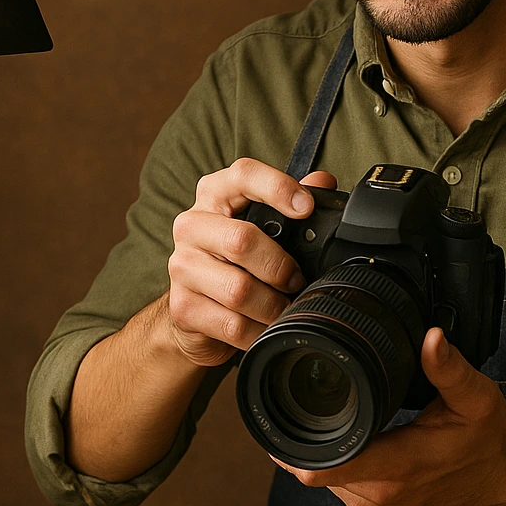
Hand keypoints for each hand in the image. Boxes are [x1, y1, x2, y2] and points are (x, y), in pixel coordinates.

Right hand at [167, 160, 336, 367]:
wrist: (197, 310)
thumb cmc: (236, 260)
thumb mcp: (263, 226)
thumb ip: (289, 202)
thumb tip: (324, 182)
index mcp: (214, 196)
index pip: (243, 175)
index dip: (277, 188)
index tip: (306, 208)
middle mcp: (191, 226)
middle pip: (241, 240)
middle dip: (280, 266)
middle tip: (297, 280)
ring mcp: (182, 267)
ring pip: (238, 290)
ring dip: (272, 305)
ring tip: (283, 307)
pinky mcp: (182, 307)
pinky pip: (231, 324)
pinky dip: (257, 331)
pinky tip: (264, 327)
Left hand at [274, 328, 505, 505]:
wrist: (500, 482)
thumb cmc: (486, 440)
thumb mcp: (475, 398)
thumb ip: (449, 368)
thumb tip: (431, 337)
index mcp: (396, 465)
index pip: (320, 466)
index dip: (289, 441)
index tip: (279, 407)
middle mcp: (377, 490)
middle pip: (308, 468)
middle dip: (293, 434)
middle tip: (288, 392)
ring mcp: (372, 500)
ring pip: (317, 475)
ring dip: (309, 445)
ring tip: (306, 407)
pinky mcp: (372, 502)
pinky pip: (333, 480)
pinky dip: (325, 456)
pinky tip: (330, 429)